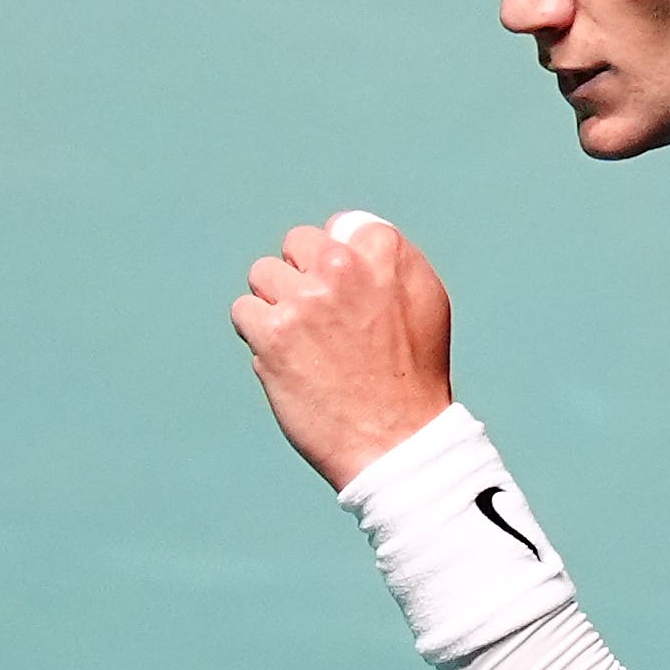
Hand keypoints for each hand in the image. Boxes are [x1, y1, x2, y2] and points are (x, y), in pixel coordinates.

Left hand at [232, 216, 455, 487]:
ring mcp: (306, 299)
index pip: (340, 227)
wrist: (398, 442)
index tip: (349, 298)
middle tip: (325, 323)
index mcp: (386, 252)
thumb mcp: (425, 301)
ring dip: (277, 305)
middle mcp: (345, 267)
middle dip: (304, 277)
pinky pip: (244, 312)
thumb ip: (388, 261)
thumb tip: (342, 234)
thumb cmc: (413, 378)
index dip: (338, 264)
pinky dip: (257, 335)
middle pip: (297, 245)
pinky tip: (286, 360)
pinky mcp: (273, 333)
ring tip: (306, 344)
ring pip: (264, 275)